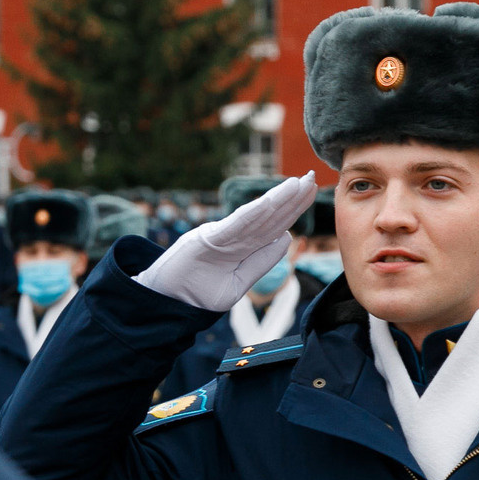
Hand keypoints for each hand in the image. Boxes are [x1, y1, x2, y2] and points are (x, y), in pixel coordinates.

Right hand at [136, 174, 317, 311]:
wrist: (164, 301)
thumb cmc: (196, 292)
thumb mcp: (237, 282)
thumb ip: (260, 262)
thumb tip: (286, 238)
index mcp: (241, 247)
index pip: (274, 225)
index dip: (293, 209)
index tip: (312, 191)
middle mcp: (233, 237)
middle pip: (269, 216)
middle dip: (293, 198)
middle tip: (313, 177)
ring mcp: (219, 236)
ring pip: (256, 217)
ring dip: (279, 200)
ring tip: (299, 184)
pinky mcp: (206, 240)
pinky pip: (234, 226)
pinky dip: (253, 214)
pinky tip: (271, 202)